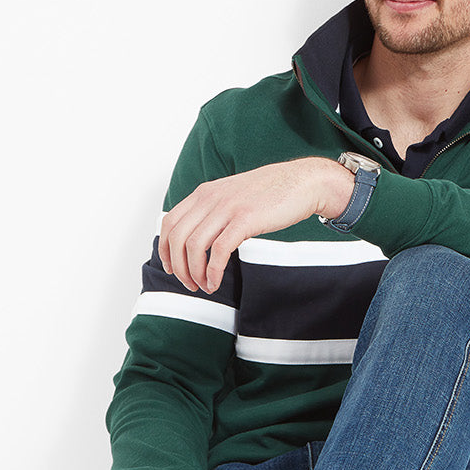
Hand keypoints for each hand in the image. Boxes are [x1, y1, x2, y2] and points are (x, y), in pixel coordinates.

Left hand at [159, 157, 353, 293]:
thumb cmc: (272, 193)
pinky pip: (218, 252)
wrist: (304, 182)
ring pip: (193, 246)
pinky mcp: (245, 220)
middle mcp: (211, 198)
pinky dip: (212, 272)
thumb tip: (200, 238)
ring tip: (204, 286)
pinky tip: (215, 282)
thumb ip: (214, 211)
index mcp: (205, 192)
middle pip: (177, 237)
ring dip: (194, 273)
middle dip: (178, 267)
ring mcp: (227, 208)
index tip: (172, 268)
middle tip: (190, 284)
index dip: (165, 250)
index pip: (169, 222)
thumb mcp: (233, 196)